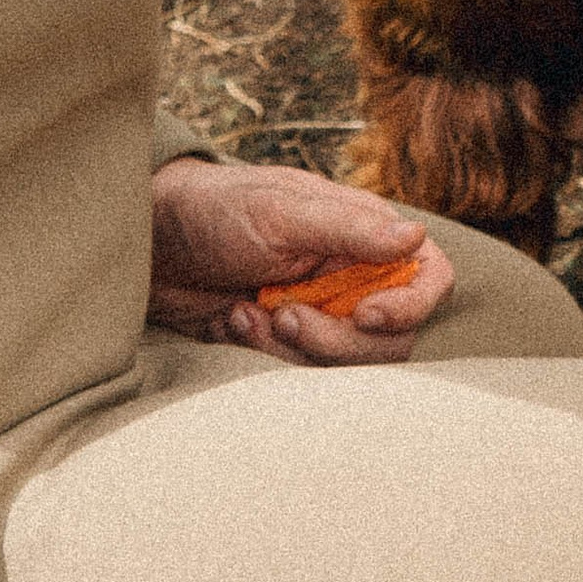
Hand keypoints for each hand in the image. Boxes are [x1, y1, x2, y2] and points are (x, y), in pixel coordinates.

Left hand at [148, 155, 452, 364]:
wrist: (153, 242)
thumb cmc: (220, 209)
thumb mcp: (283, 212)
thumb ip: (350, 230)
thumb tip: (416, 238)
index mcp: (367, 233)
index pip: (429, 276)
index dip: (412, 305)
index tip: (367, 315)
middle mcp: (354, 276)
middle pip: (392, 337)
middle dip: (338, 339)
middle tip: (286, 315)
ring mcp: (322, 312)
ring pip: (346, 363)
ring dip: (294, 346)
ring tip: (252, 310)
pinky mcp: (286, 342)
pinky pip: (300, 372)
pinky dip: (265, 353)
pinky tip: (235, 319)